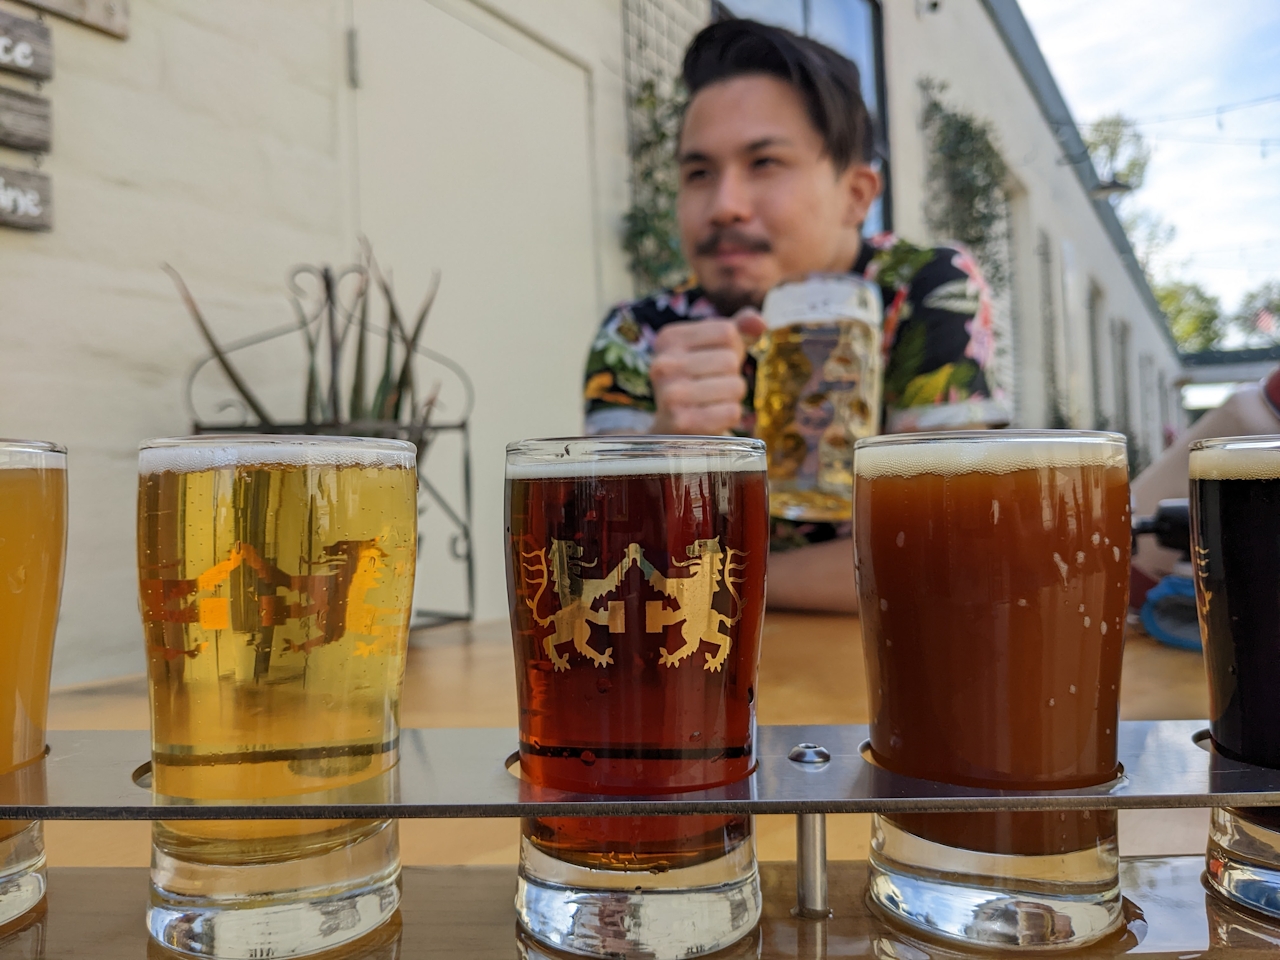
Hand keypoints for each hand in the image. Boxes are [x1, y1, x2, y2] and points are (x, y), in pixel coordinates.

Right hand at [649, 309, 766, 434]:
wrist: (669, 428)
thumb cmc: (697, 380)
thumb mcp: (711, 347)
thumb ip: (737, 328)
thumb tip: (760, 323)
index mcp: (669, 338)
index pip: (727, 332)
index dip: (733, 348)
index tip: (713, 361)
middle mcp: (663, 364)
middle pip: (730, 360)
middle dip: (732, 374)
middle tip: (712, 385)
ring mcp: (670, 394)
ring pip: (735, 386)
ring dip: (732, 397)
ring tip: (711, 401)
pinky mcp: (682, 423)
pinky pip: (732, 412)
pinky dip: (730, 416)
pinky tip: (711, 417)